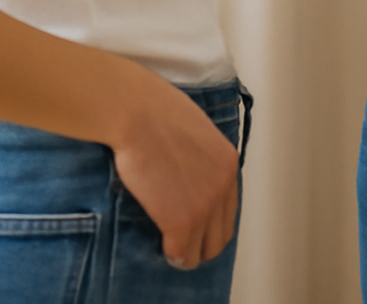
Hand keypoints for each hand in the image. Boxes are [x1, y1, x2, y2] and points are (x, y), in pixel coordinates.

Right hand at [108, 67, 240, 269]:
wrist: (137, 115)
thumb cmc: (155, 112)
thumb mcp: (195, 131)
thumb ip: (201, 157)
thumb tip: (190, 174)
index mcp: (229, 164)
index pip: (229, 209)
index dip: (212, 222)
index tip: (197, 226)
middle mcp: (223, 188)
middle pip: (221, 235)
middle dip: (203, 242)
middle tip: (184, 243)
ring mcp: (204, 206)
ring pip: (203, 250)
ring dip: (188, 253)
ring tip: (173, 249)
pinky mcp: (182, 221)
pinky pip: (181, 253)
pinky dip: (172, 254)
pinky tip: (163, 249)